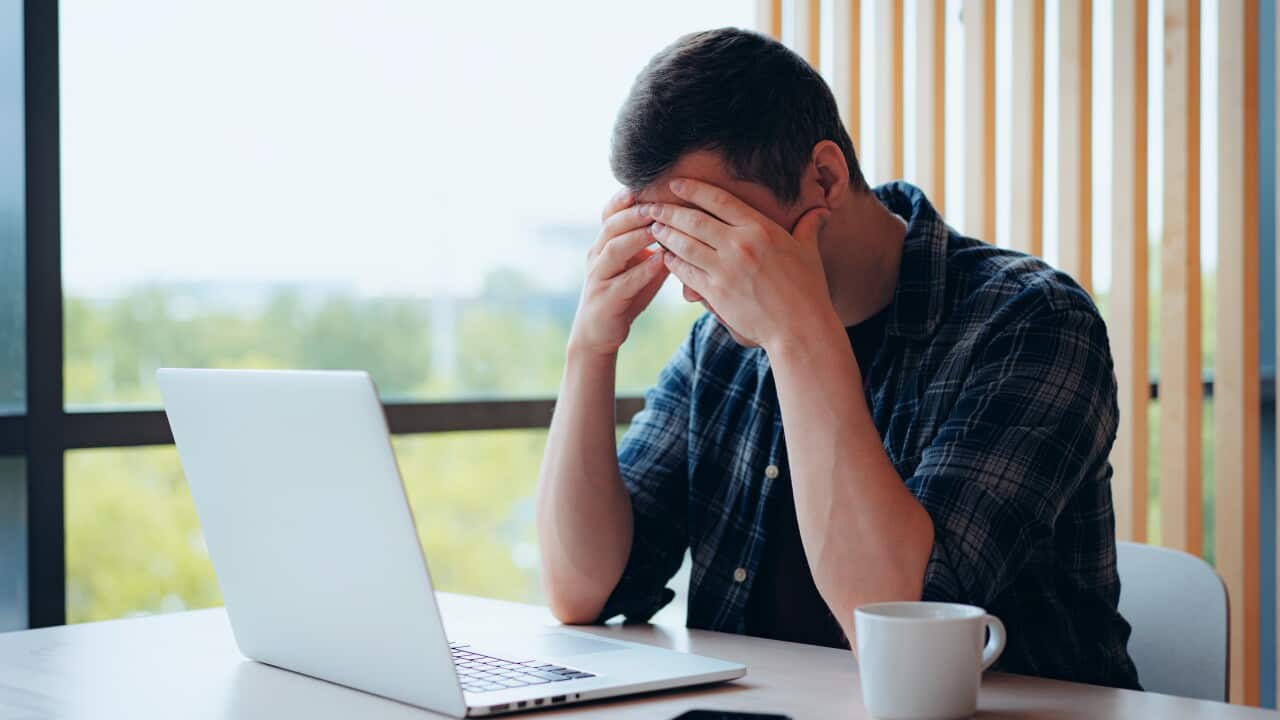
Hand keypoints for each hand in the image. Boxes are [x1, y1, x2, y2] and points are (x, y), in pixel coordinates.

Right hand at [567, 188, 669, 356]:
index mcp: (604, 244)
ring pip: (614, 249)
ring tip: (659, 226)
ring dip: (637, 236)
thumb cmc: (623, 295)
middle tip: (658, 202)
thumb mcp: (638, 267)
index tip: (644, 184)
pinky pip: (624, 282)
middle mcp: (597, 256)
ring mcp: (599, 277)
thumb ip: (656, 247)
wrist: (598, 333)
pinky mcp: (606, 299)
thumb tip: (686, 225)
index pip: (609, 214)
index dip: (624, 198)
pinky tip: (661, 262)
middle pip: (612, 226)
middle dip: (634, 212)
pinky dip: (642, 270)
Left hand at [645, 178, 834, 350]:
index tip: (675, 184)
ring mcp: (725, 269)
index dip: (693, 189)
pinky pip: (686, 273)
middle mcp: (740, 244)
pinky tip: (664, 257)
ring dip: (664, 234)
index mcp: (761, 228)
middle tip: (650, 205)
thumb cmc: (808, 290)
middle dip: (668, 210)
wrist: (801, 329)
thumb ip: (808, 227)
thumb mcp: (809, 252)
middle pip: (694, 220)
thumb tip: (821, 210)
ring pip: (684, 245)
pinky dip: (672, 263)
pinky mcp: (716, 293)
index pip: (719, 200)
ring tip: (651, 227)